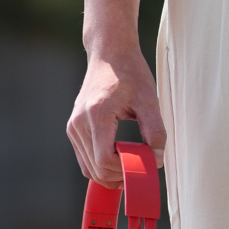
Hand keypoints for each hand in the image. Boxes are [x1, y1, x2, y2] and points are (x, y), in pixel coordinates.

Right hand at [67, 41, 165, 184]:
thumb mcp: (148, 98)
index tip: (145, 164)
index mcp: (96, 114)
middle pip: (96, 169)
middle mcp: (79, 123)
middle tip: (142, 169)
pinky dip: (101, 166)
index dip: (125, 170)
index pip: (104, 160)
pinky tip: (120, 159)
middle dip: (120, 176)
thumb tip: (156, 161)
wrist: (109, 52)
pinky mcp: (73, 128)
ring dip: (111, 174)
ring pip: (88, 169)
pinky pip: (85, 159)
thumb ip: (155, 131)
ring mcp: (73, 126)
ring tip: (133, 164)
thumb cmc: (130, 72)